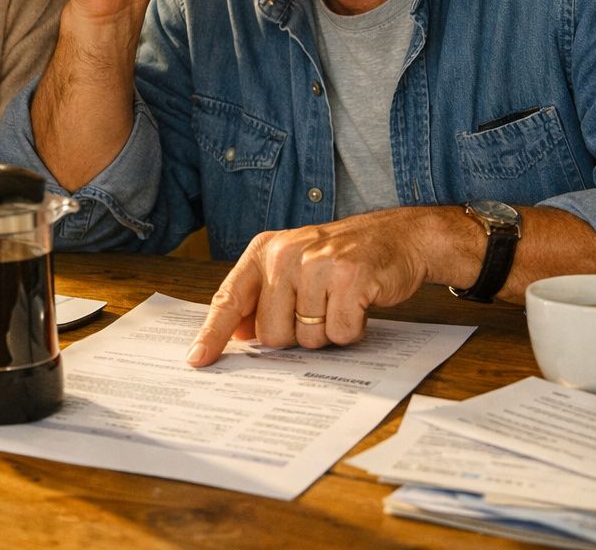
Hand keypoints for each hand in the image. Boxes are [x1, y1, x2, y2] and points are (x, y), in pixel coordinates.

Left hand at [186, 210, 430, 366]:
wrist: (398, 236)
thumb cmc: (342, 257)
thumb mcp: (293, 265)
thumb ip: (263, 296)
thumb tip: (237, 334)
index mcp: (264, 251)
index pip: (229, 299)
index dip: (212, 333)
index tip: (197, 360)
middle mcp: (284, 255)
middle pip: (271, 334)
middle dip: (296, 335)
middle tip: (318, 309)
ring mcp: (316, 265)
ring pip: (306, 338)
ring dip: (327, 332)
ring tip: (340, 302)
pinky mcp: (349, 278)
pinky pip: (339, 333)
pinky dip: (352, 330)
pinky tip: (359, 305)